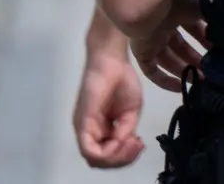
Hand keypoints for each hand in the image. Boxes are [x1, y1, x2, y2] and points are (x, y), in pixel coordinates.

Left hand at [73, 45, 144, 167]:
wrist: (112, 61)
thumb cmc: (122, 81)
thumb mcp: (130, 111)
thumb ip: (126, 130)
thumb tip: (122, 145)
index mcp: (101, 130)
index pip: (109, 156)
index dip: (126, 156)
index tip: (141, 143)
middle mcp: (90, 133)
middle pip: (101, 162)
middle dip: (123, 159)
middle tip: (138, 144)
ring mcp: (84, 129)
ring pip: (94, 159)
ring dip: (116, 157)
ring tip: (133, 143)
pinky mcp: (83, 122)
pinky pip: (88, 149)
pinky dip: (107, 152)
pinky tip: (121, 141)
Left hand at [130, 0, 208, 92]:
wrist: (149, 2)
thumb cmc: (178, 1)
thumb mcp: (203, 8)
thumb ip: (215, 21)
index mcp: (179, 12)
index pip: (194, 29)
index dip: (206, 41)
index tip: (220, 52)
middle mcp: (165, 26)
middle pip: (181, 48)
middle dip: (196, 59)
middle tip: (212, 71)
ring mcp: (152, 41)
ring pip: (169, 61)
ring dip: (185, 70)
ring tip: (202, 80)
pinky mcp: (141, 52)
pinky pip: (152, 71)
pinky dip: (165, 81)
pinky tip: (182, 87)